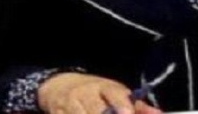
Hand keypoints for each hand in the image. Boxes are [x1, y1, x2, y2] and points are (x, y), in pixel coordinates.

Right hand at [37, 72, 162, 113]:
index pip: (113, 93)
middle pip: (97, 111)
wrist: (59, 86)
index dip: (120, 104)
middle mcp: (85, 94)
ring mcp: (70, 105)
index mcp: (103, 87)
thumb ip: (138, 107)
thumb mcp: (115, 93)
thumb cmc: (94, 93)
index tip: (127, 112)